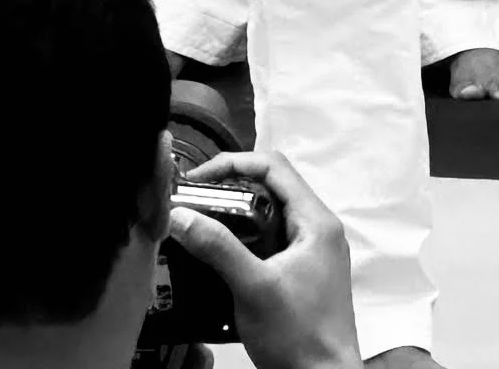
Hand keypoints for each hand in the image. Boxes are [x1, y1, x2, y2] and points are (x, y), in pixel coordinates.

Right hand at [168, 150, 361, 368]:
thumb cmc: (298, 335)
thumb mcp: (253, 288)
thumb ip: (218, 248)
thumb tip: (181, 215)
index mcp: (316, 220)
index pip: (274, 167)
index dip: (234, 163)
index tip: (197, 178)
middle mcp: (318, 229)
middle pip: (271, 189)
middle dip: (230, 188)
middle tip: (193, 200)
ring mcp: (311, 254)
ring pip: (269, 218)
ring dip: (236, 217)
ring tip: (200, 225)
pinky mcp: (302, 275)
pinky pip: (270, 244)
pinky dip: (245, 243)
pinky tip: (220, 258)